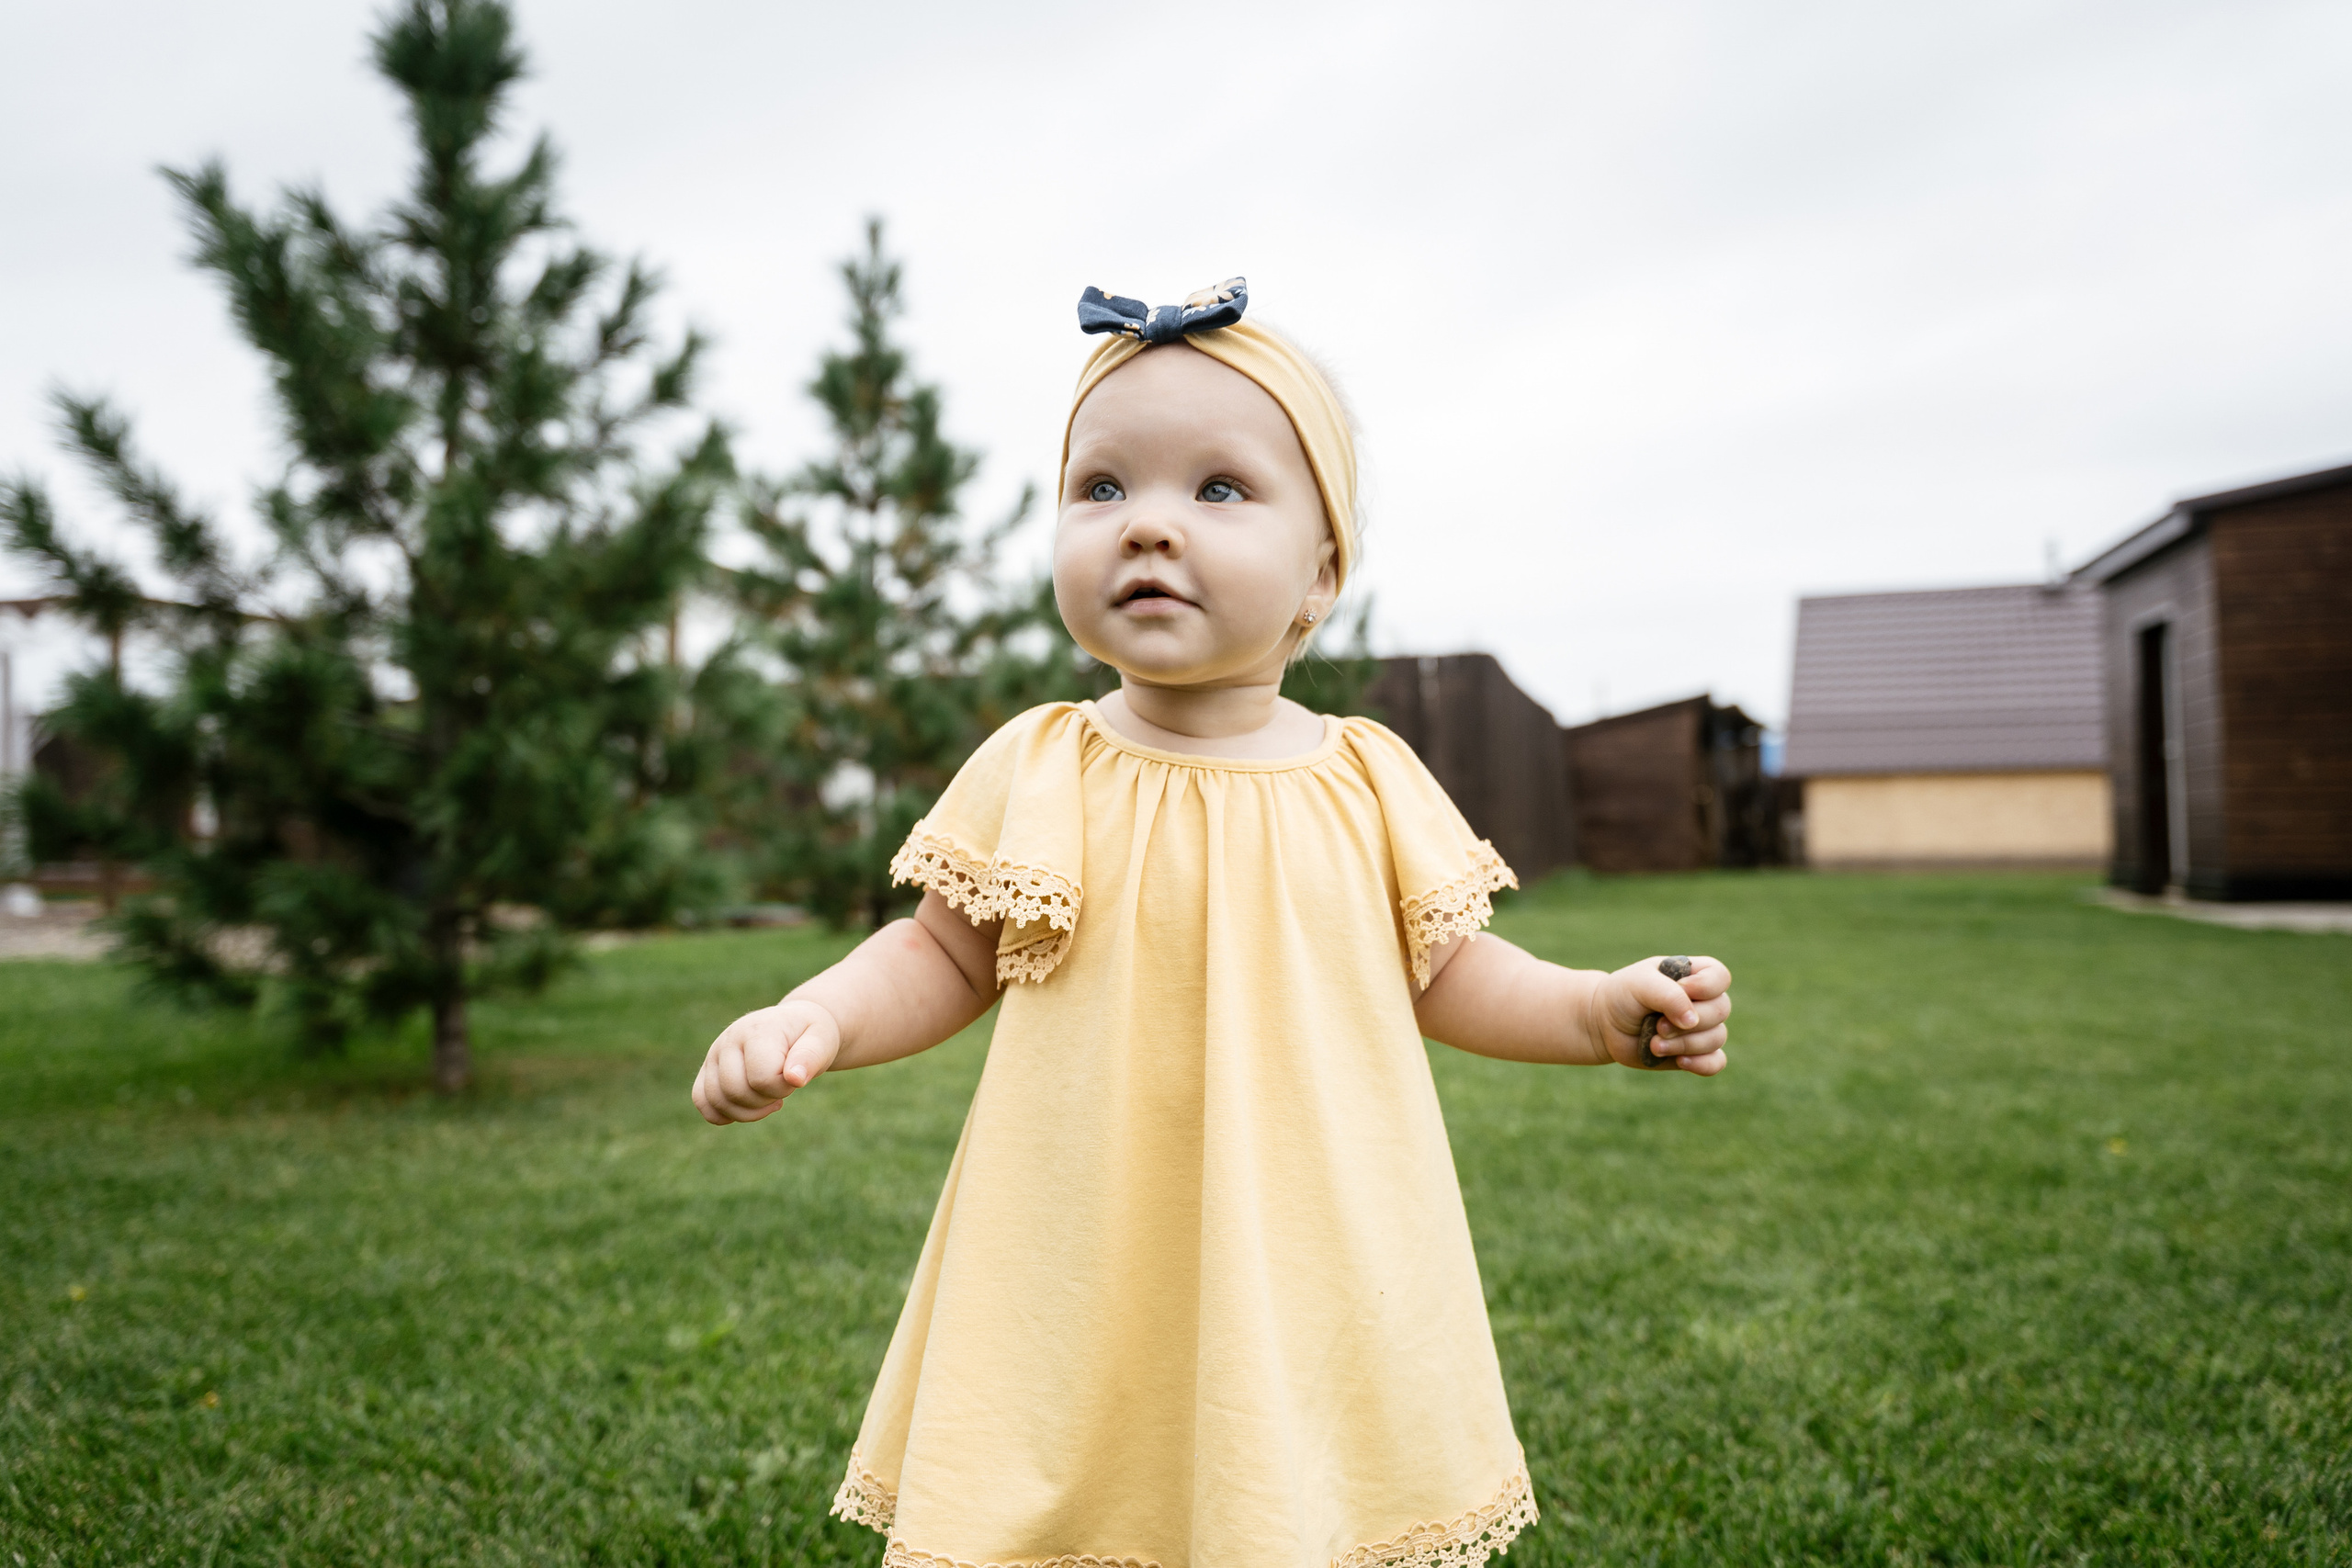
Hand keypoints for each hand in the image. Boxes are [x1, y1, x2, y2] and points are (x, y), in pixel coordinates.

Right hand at [691, 998, 842, 1123]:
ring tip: (768, 1097)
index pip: (761, 1077)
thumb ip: (811, 1058)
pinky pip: (701, 1100)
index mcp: (757, 1029)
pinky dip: (723, 1114)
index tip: (795, 1078)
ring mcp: (714, 1054)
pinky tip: (749, 1106)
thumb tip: (795, 1078)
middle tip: (782, 1089)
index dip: (782, 1087)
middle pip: (735, 1091)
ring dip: (747, 1111)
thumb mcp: (823, 1041)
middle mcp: (729, 1039)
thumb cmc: (811, 1035)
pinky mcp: (707, 1068)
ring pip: (716, 1100)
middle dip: (765, 1101)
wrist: (796, 1025)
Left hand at [1587, 955, 1730, 1074]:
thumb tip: (1693, 1021)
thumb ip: (1668, 995)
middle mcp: (1702, 1001)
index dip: (1706, 986)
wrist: (1604, 1025)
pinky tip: (1680, 1061)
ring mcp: (1700, 1028)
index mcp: (1692, 975)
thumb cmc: (1623, 996)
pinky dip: (1702, 1063)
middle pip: (1721, 1010)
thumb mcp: (1639, 984)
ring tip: (1655, 1044)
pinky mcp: (1694, 1053)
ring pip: (1717, 1038)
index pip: (1720, 976)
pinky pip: (1715, 1062)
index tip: (1681, 990)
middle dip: (1688, 1022)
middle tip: (1658, 1025)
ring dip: (1684, 1044)